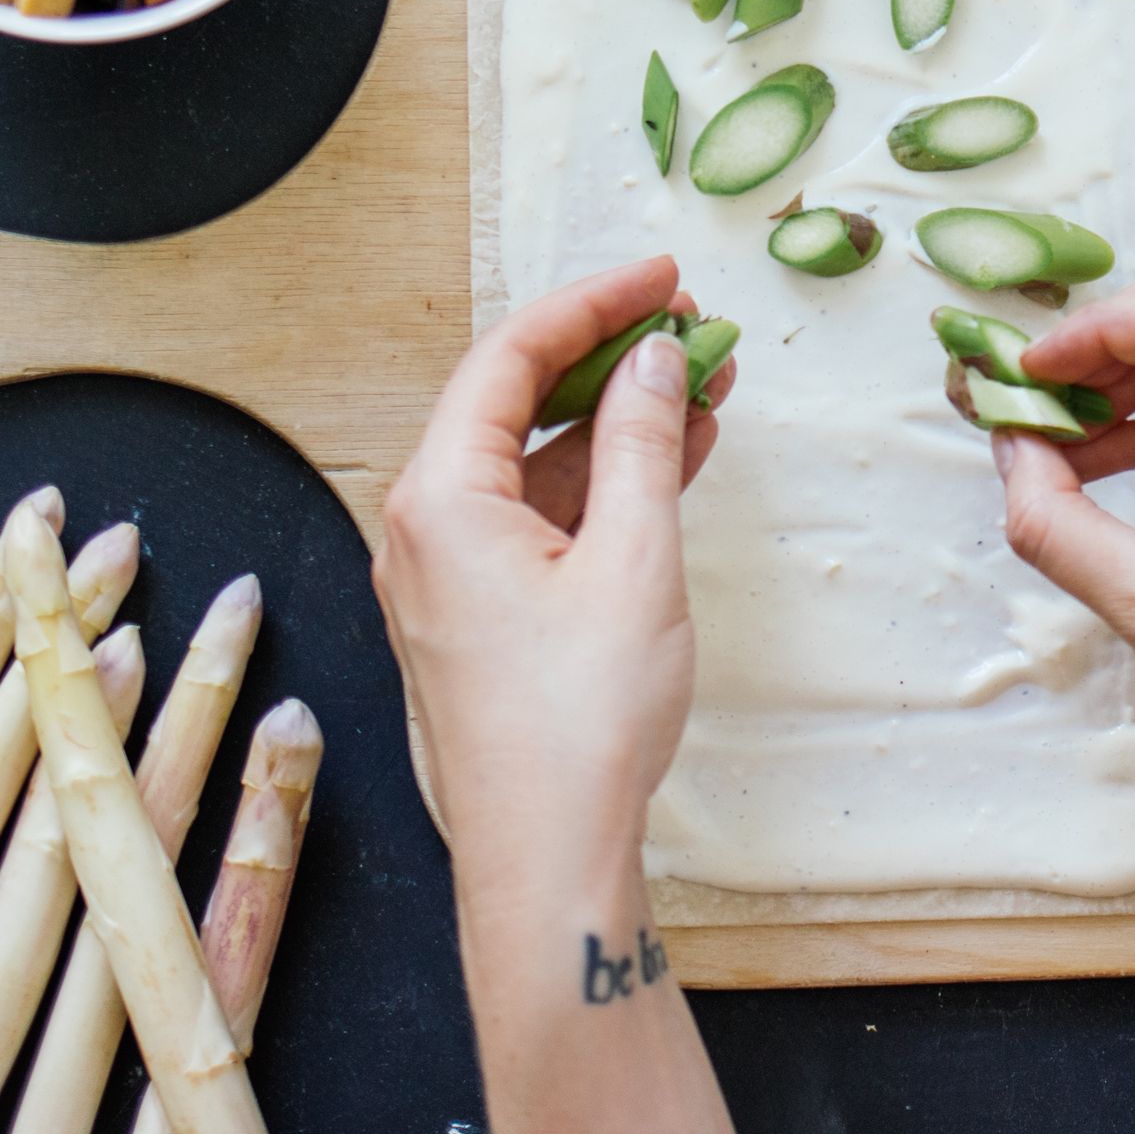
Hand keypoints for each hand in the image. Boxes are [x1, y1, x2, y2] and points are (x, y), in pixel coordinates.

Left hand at [377, 258, 732, 896]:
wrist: (546, 856)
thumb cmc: (578, 721)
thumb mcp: (634, 560)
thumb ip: (645, 444)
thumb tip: (656, 359)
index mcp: (440, 499)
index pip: (510, 357)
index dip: (592, 304)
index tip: (663, 277)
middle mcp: (426, 527)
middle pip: (515, 402)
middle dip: (609, 357)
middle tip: (693, 323)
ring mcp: (450, 575)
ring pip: (536, 462)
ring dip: (619, 422)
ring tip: (709, 382)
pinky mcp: (481, 615)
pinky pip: (542, 517)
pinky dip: (606, 484)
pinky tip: (679, 458)